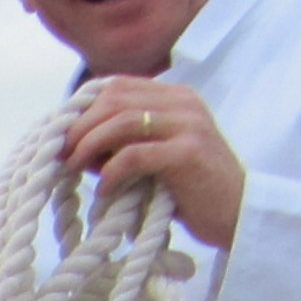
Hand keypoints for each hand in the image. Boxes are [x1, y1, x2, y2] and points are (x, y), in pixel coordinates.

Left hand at [67, 78, 243, 251]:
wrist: (239, 214)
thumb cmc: (191, 190)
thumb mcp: (154, 158)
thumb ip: (122, 144)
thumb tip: (75, 147)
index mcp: (175, 97)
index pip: (116, 87)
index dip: (82, 109)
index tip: (62, 136)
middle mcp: (183, 102)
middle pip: (113, 99)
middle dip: (79, 127)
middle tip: (62, 155)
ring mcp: (188, 125)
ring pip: (121, 121)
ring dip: (89, 146)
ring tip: (74, 169)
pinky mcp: (188, 153)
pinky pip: (135, 155)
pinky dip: (111, 172)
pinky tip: (105, 191)